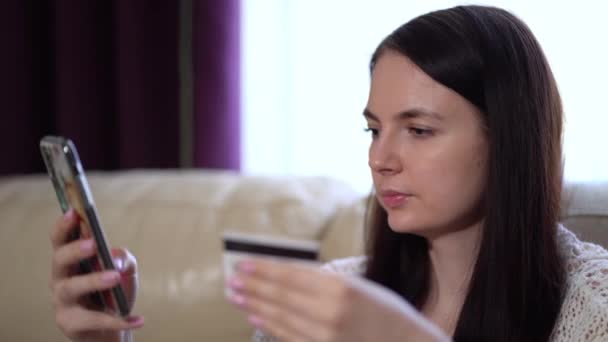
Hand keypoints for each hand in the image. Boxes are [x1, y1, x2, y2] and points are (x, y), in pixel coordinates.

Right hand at [49, 209, 143, 341]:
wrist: (112, 328)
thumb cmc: (114, 291)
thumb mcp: (124, 269)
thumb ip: (122, 257)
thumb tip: (113, 258)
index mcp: (71, 260)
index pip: (60, 239)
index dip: (64, 226)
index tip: (74, 213)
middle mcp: (61, 278)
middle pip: (60, 260)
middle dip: (75, 250)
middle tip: (93, 244)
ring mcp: (62, 301)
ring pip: (71, 288)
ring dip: (93, 280)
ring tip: (115, 277)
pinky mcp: (70, 323)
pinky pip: (92, 320)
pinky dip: (116, 320)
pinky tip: (138, 319)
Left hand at [227, 258, 449, 341]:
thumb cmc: (383, 310)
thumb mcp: (357, 285)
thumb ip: (322, 280)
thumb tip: (284, 273)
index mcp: (341, 288)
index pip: (291, 275)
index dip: (264, 269)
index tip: (244, 262)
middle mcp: (330, 313)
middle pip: (281, 296)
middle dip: (253, 286)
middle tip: (232, 279)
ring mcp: (326, 336)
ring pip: (280, 316)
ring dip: (255, 304)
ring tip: (236, 295)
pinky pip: (288, 337)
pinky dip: (269, 325)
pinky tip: (255, 315)